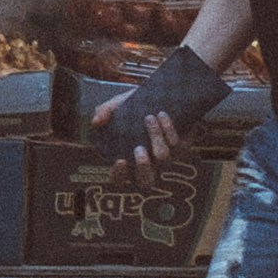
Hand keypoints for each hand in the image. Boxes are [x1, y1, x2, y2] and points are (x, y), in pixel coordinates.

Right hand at [96, 43, 222, 172]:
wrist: (165, 94)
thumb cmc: (137, 104)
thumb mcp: (118, 104)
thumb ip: (104, 111)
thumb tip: (96, 122)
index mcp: (127, 157)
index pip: (120, 179)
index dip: (119, 175)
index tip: (120, 160)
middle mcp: (147, 162)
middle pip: (145, 183)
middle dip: (143, 168)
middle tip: (139, 149)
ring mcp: (165, 157)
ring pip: (162, 158)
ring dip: (155, 137)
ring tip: (149, 118)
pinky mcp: (182, 148)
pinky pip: (177, 145)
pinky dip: (168, 129)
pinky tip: (162, 115)